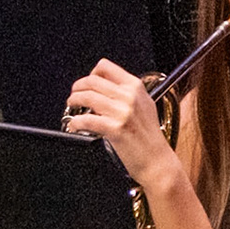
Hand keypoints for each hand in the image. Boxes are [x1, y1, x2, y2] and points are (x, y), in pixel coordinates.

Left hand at [63, 60, 172, 184]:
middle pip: (92, 80)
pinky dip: (75, 122)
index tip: (86, 84)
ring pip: (87, 97)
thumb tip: (103, 86)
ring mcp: (123, 112)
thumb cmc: (149, 137)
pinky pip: (86, 120)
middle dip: (77, 87)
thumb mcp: (143, 105)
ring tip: (72, 108)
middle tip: (74, 96)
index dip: (90, 74)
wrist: (157, 161)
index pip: (105, 67)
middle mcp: (129, 96)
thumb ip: (126, 93)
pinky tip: (74, 126)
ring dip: (74, 101)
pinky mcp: (115, 129)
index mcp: (135, 87)